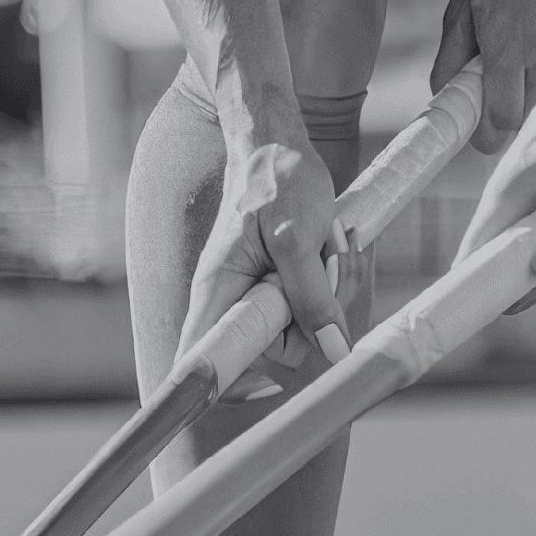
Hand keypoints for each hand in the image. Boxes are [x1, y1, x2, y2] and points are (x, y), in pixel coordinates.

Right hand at [179, 134, 348, 382]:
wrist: (278, 147)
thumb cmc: (277, 181)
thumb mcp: (298, 240)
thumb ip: (312, 297)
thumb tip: (333, 350)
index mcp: (217, 292)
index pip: (202, 361)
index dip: (227, 387)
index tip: (269, 387)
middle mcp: (231, 302)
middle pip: (274, 353)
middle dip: (312, 319)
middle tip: (323, 265)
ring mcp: (256, 297)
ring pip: (303, 329)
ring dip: (331, 291)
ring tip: (328, 243)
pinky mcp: (279, 288)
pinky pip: (313, 307)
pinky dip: (332, 282)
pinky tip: (331, 247)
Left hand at [432, 0, 535, 148]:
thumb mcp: (464, 0)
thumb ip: (452, 55)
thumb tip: (445, 97)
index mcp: (508, 47)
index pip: (501, 123)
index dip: (489, 134)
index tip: (483, 131)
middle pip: (530, 121)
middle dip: (512, 116)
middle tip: (501, 94)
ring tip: (527, 64)